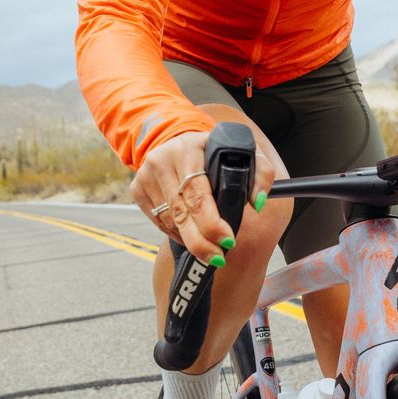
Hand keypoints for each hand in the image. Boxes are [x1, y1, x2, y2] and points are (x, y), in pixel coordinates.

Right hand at [131, 128, 274, 258]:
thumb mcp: (240, 152)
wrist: (175, 141)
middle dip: (201, 242)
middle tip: (218, 257)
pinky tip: (190, 233)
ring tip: (209, 247)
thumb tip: (258, 203)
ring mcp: (145, 176)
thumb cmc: (213, 151)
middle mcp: (161, 161)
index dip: (212, 222)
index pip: (197, 194)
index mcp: (187, 150)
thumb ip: (260, 174)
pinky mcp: (137, 189)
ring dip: (190, 239)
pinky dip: (176, 232)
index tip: (228, 241)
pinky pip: (158, 221)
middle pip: (181, 213)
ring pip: (170, 221)